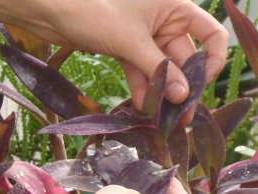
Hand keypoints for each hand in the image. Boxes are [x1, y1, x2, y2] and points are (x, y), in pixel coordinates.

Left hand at [0, 0, 228, 107]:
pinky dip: (144, 87)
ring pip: (165, 68)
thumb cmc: (91, 10)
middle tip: (183, 116)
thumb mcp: (131, 41)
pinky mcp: (128, 45)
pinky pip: (145, 69)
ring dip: (164, 92)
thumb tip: (184, 98)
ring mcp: (147, 34)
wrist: (45, 7)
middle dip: (184, 86)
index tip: (200, 85)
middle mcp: (165, 19)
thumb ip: (161, 70)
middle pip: (187, 58)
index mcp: (174, 6)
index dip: (212, 60)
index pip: (212, 34)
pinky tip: (143, 107)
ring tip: (163, 119)